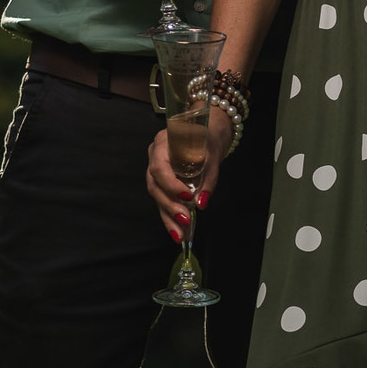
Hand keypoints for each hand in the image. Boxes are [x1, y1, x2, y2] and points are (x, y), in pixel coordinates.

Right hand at [147, 110, 232, 240]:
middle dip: (170, 206)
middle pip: (155, 185)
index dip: (170, 185)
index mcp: (163, 143)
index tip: (187, 196)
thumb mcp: (212, 155)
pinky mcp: (161, 181)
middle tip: (185, 221)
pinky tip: (178, 231)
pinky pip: (163, 199)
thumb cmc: (208, 139)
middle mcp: (154, 156)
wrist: (207, 132)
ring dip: (168, 216)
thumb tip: (201, 203)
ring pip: (157, 196)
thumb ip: (207, 178)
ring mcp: (155, 169)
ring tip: (180, 235)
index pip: (159, 167)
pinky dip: (170, 215)